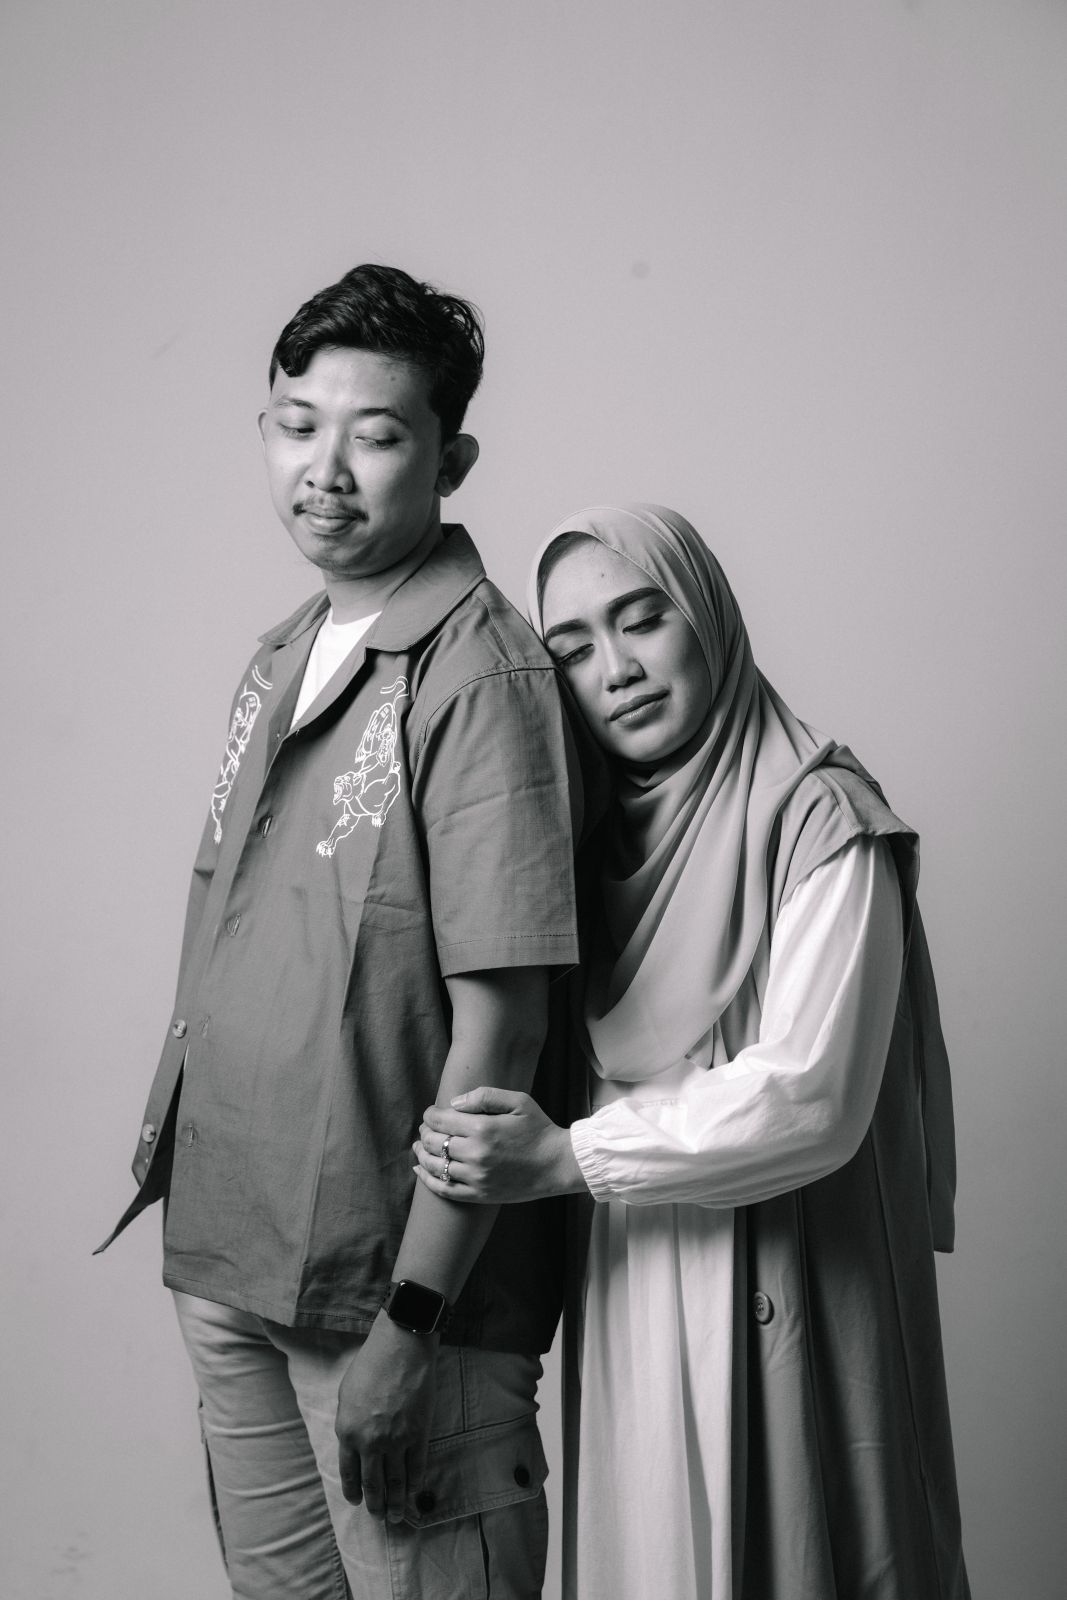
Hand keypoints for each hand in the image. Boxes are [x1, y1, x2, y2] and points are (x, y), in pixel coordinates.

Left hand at [335, 1310, 437, 1520]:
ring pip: (395, 1482)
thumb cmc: (371, 1364)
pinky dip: (415, 1483)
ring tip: (396, 1516)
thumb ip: (349, 1423)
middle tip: (379, 1517)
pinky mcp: (419, 1434)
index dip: (354, 1491)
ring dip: (396, 1502)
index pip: (349, 1473)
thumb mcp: (346, 1394)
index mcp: (348, 1432)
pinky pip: (417, 1467)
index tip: (357, 1501)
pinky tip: (414, 1492)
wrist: (401, 1349)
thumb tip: (355, 1442)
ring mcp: (396, 1441)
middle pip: (373, 1483)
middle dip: (375, 1504)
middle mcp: (370, 1443)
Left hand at [414, 1087, 585, 1203]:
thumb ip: (484, 1096)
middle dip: (425, 1132)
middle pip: (433, 1142)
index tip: (430, 1113)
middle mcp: (475, 1154)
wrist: (557, 1164)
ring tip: (419, 1147)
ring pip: (434, 1166)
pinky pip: (444, 1189)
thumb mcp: (518, 1101)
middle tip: (426, 1128)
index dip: (429, 1115)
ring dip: (421, 1154)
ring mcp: (476, 1177)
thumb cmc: (538, 1129)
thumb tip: (453, 1103)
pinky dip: (427, 1179)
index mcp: (483, 1128)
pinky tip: (421, 1170)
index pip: (439, 1120)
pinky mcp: (479, 1195)